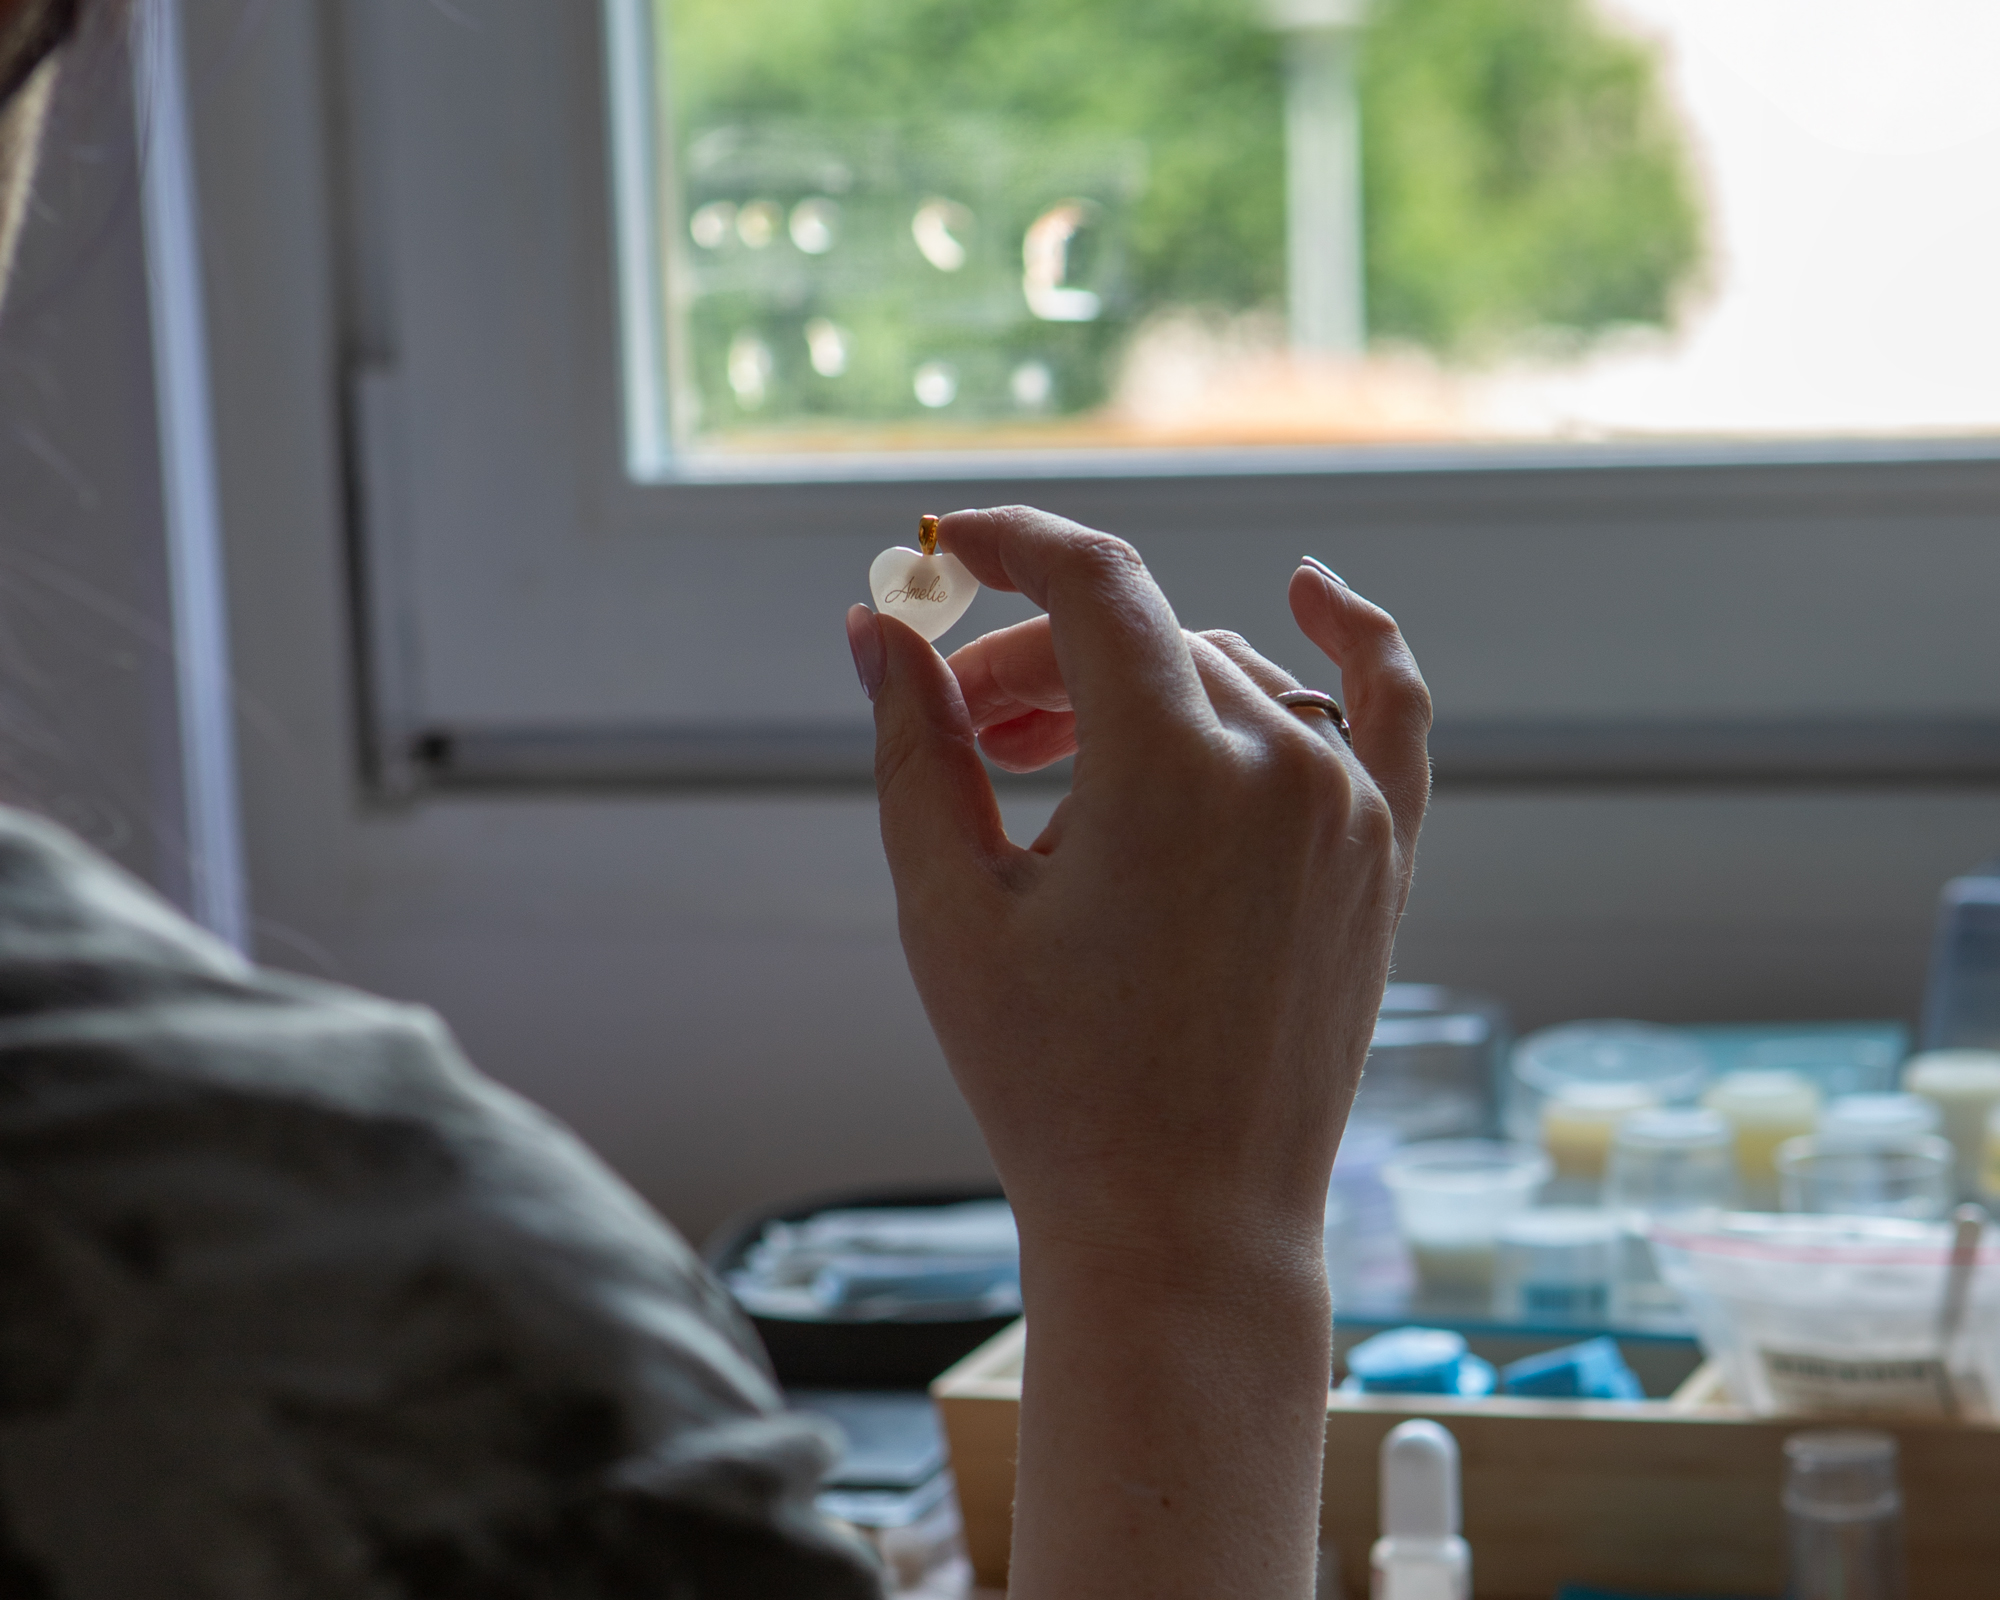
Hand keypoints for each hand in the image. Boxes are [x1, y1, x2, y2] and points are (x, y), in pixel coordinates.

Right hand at [848, 506, 1429, 1262]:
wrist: (1185, 1226)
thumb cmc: (1054, 1085)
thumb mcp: (951, 907)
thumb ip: (917, 746)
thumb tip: (874, 630)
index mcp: (1174, 768)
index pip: (1095, 585)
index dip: (1010, 546)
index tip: (945, 553)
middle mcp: (1283, 765)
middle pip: (1143, 645)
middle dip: (1042, 665)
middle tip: (969, 729)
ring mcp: (1351, 809)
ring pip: (1225, 680)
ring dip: (1134, 694)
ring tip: (1056, 767)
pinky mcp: (1383, 856)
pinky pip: (1388, 711)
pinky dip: (1352, 640)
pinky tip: (1314, 590)